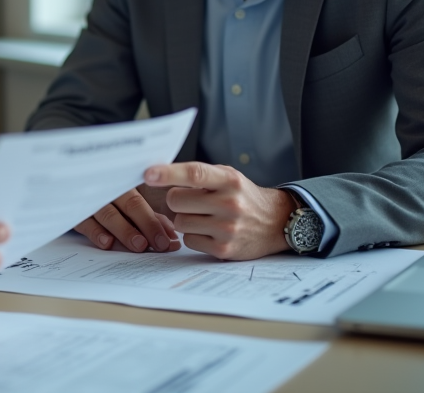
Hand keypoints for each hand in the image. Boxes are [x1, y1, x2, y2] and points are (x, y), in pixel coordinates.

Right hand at [73, 185, 179, 253]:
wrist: (67, 179)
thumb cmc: (106, 194)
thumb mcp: (128, 200)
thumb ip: (149, 216)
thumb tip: (170, 235)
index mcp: (121, 182)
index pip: (139, 202)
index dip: (154, 221)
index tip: (167, 239)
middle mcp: (106, 188)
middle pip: (128, 205)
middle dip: (146, 225)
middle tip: (158, 244)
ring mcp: (89, 199)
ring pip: (107, 214)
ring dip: (124, 230)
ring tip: (138, 244)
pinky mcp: (73, 212)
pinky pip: (84, 222)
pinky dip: (95, 232)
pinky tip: (106, 242)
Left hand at [144, 162, 291, 259]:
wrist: (275, 222)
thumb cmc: (242, 195)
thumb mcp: (228, 176)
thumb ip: (199, 174)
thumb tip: (158, 172)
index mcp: (229, 180)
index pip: (195, 174)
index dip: (169, 173)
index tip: (148, 173)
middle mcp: (230, 203)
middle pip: (176, 200)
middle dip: (177, 200)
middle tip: (190, 201)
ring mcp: (227, 228)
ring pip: (180, 222)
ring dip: (185, 219)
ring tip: (204, 216)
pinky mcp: (224, 250)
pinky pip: (189, 241)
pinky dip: (194, 236)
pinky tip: (209, 231)